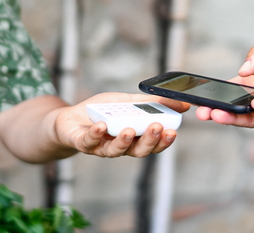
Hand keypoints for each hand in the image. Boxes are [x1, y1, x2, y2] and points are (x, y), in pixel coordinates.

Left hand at [55, 92, 190, 156]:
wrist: (70, 119)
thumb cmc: (102, 112)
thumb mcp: (129, 102)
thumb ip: (153, 103)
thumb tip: (183, 103)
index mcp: (134, 138)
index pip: (153, 144)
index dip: (163, 140)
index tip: (173, 130)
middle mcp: (120, 147)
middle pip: (138, 150)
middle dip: (149, 140)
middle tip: (156, 127)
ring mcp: (101, 147)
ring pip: (115, 151)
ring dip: (124, 141)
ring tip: (129, 129)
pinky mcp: (82, 143)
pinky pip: (90, 142)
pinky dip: (96, 134)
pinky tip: (102, 125)